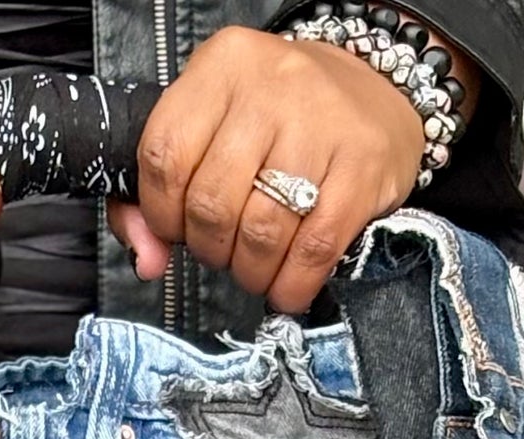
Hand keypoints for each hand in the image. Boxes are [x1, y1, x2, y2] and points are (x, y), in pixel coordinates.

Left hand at [109, 25, 434, 313]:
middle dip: (210, 249)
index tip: (178, 230)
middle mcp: (271, 86)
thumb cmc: (282, 121)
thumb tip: (147, 261)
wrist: (376, 97)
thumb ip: (161, 190)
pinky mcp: (362, 167)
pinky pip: (312, 249)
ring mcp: (321, 124)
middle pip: (212, 202)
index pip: (165, 154)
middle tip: (224, 251)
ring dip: (250, 272)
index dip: (162, 212)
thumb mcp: (215, 125)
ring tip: (256, 268)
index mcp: (223, 66)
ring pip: (260, 232)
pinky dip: (292, 285)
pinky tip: (287, 287)